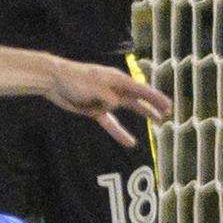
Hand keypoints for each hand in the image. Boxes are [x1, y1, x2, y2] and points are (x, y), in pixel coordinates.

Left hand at [44, 60, 172, 146]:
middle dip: (153, 105)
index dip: (155, 98)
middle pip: (138, 98)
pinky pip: (110, 123)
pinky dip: (119, 132)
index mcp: (117, 79)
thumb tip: (115, 106)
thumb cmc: (75, 79)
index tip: (169, 106)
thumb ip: (109, 98)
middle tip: (168, 113)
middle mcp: (114, 89)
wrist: (53, 80)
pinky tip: (131, 142)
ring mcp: (105, 99)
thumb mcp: (96, 88)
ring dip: (142, 113)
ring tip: (159, 121)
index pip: (141, 89)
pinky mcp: (95, 109)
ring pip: (128, 109)